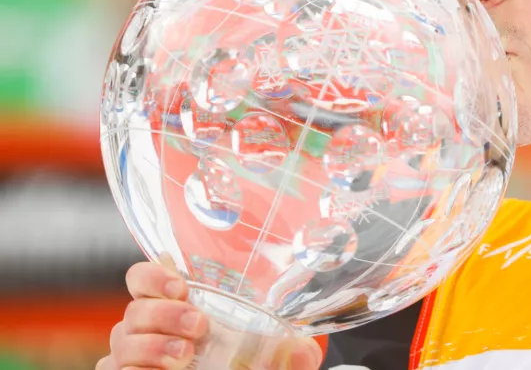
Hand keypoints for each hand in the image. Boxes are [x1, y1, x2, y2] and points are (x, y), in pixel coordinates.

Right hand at [96, 257, 323, 369]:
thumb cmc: (244, 365)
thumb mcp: (271, 358)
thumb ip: (290, 355)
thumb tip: (304, 351)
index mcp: (172, 306)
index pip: (142, 278)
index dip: (153, 276)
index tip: (182, 287)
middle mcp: (143, 330)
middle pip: (133, 310)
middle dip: (163, 314)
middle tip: (198, 326)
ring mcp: (129, 358)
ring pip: (120, 343)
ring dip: (150, 347)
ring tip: (183, 356)